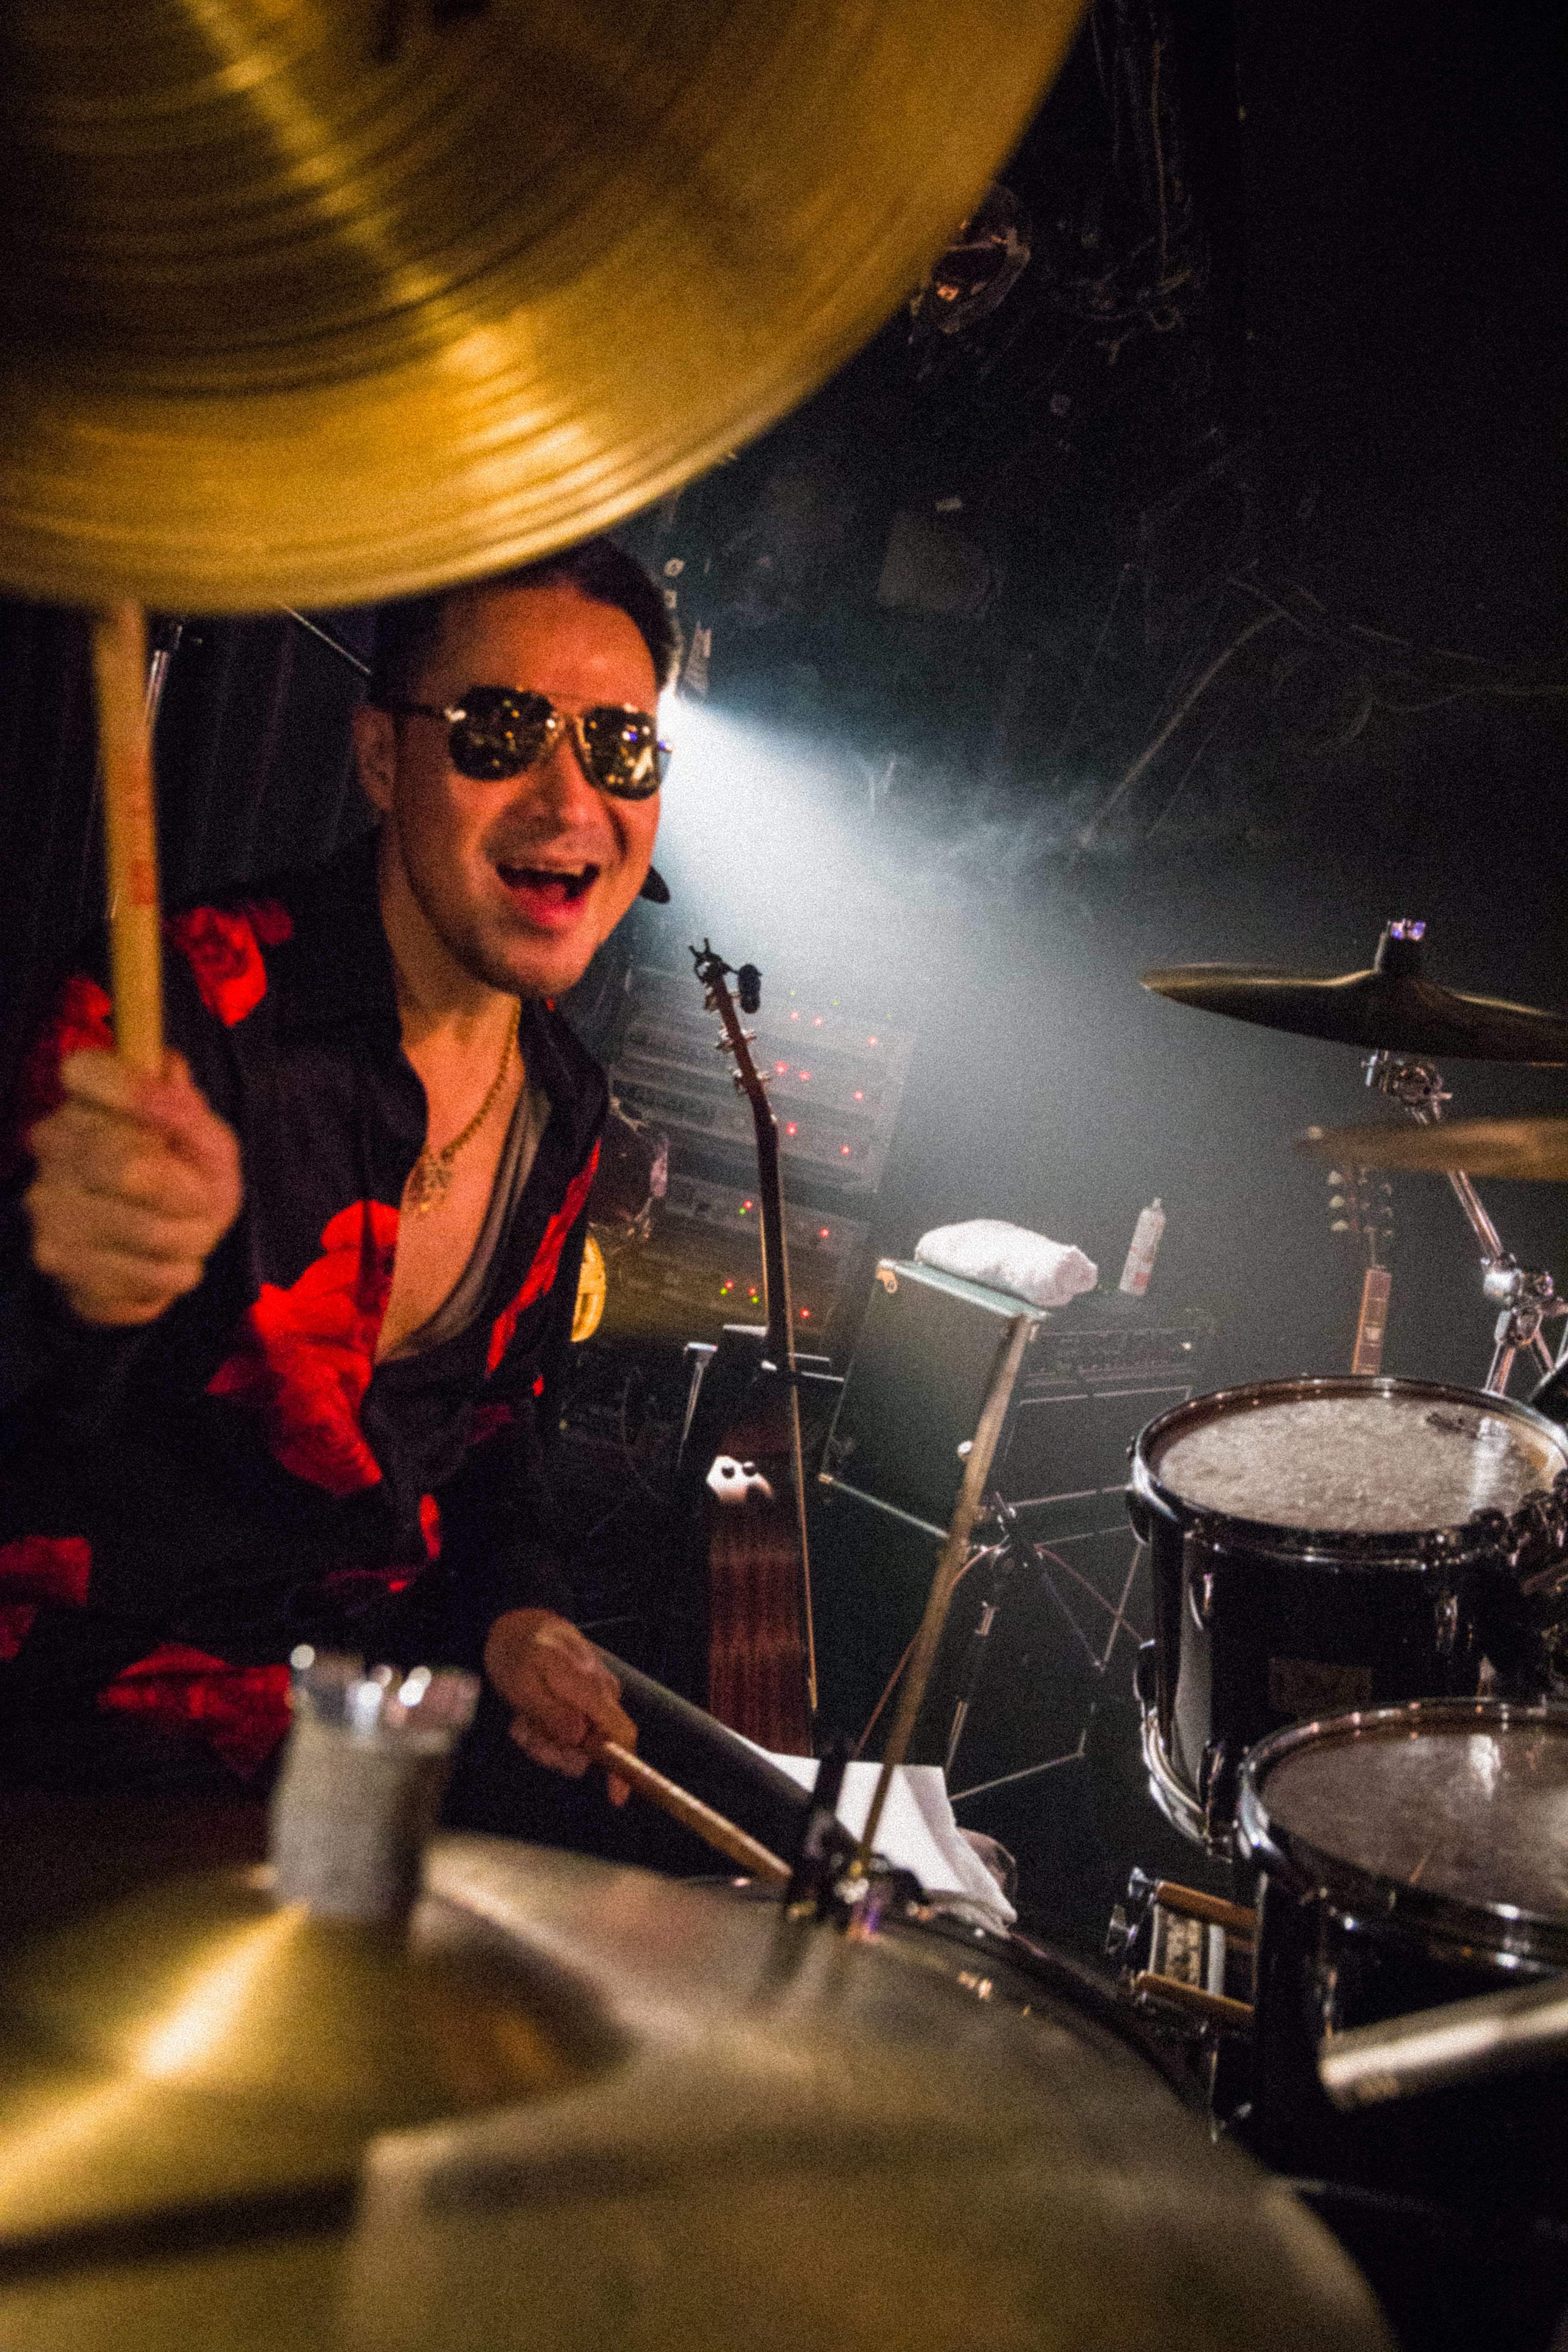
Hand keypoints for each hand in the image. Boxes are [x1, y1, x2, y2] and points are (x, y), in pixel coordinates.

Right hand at [24, 1049, 243, 1327]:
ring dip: (191, 1240)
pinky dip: (173, 1275)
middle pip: (127, 1165)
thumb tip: (169, 1074)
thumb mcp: (207, 1141)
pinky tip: (165, 1263)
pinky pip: (141, 1276)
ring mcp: (46, 1205)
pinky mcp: (55, 1261)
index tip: (181, 1110)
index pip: (85, 1070)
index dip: (137, 1091)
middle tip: (202, 1200)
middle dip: (190, 1194)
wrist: (162, 1250)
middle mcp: (52, 1146)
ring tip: (189, 1235)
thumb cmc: (185, 1181)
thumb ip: (191, 1112)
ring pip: (146, 1231)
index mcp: (85, 1101)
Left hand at [484, 1608, 636, 1802]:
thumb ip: (551, 1712)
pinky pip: (570, 1730)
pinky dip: (546, 1731)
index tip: (616, 1798)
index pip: (622, 1734)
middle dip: (557, 1752)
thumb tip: (578, 1739)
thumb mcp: (523, 1683)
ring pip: (577, 1744)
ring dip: (546, 1742)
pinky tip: (528, 1716)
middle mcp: (600, 1695)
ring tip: (523, 1720)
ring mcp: (592, 1698)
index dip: (623, 1768)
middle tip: (526, 1733)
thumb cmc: (519, 1649)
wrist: (518, 1621)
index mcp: (591, 1690)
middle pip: (593, 1748)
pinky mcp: (582, 1700)